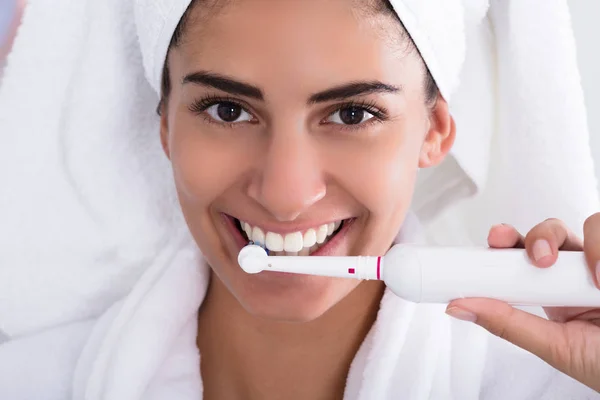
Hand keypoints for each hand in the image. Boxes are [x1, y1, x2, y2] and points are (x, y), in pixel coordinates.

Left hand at [445, 214, 599, 392]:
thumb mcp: (556, 347)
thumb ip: (508, 324)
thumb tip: (458, 306)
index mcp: (553, 291)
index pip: (522, 255)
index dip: (506, 241)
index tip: (495, 239)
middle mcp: (578, 271)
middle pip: (548, 233)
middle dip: (537, 237)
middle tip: (540, 260)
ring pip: (585, 226)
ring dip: (584, 246)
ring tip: (594, 279)